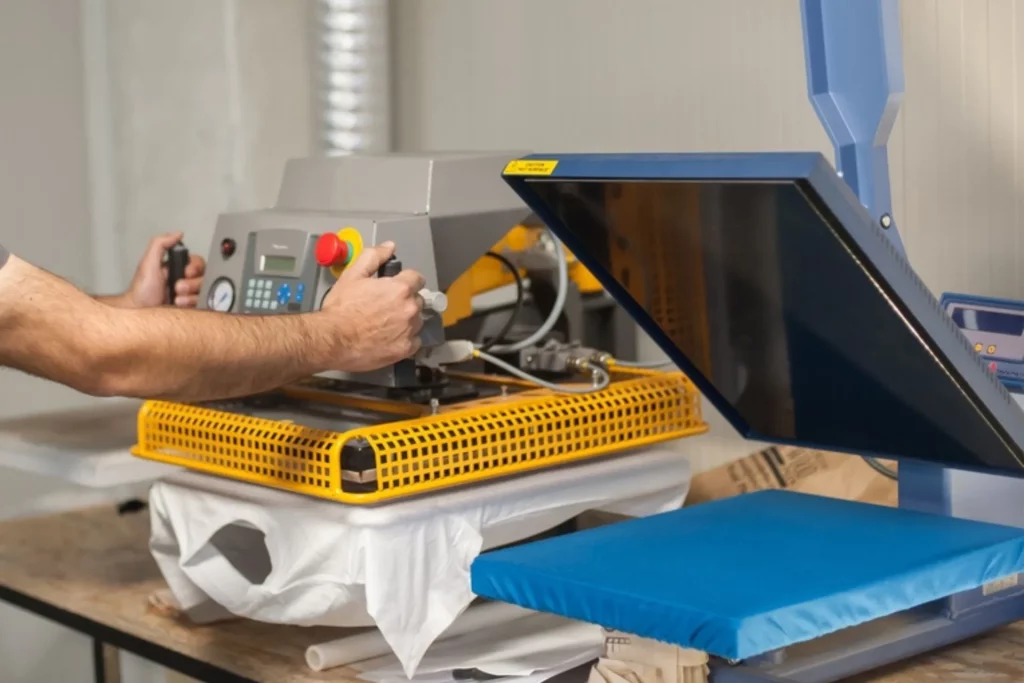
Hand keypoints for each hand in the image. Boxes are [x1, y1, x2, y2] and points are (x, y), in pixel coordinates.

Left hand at [125, 232, 205, 307]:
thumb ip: (160, 244)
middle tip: (177, 287)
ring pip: (204, 291)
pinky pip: (203, 303)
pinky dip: (192, 304)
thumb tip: (177, 234)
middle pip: (204, 277)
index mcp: (176, 267)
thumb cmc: (141, 290)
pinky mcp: (191, 307)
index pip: (198, 263)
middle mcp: (185, 280)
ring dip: (190, 295)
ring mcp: (189, 294)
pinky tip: (180, 305)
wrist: (140, 312)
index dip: (195, 267)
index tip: (185, 272)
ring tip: (176, 298)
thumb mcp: (148, 263)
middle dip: (192, 283)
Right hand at [320, 241, 425, 371]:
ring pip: (417, 321)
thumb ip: (373, 257)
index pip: (417, 278)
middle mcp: (409, 309)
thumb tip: (390, 246)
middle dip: (405, 301)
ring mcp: (409, 330)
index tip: (396, 287)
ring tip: (387, 324)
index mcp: (400, 289)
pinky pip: (415, 341)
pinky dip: (406, 339)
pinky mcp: (405, 349)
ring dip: (407, 320)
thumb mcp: (352, 275)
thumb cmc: (341, 307)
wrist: (333, 339)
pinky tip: (391, 338)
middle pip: (417, 300)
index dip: (406, 281)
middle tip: (386, 306)